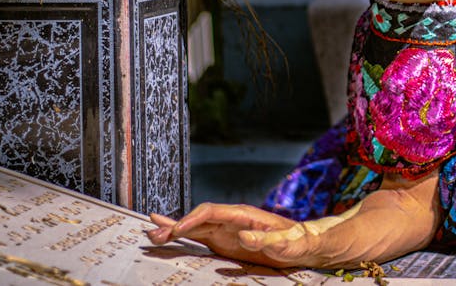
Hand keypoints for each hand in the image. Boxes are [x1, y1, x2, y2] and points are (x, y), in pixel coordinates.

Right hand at [146, 203, 312, 267]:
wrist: (303, 244)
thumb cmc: (296, 242)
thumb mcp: (286, 243)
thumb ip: (266, 239)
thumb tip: (244, 235)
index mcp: (244, 214)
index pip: (212, 212)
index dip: (193, 219)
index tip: (177, 229)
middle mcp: (231, 219)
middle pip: (198, 218)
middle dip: (176, 226)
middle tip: (155, 236)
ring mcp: (226, 229)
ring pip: (194, 227)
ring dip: (174, 231)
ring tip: (152, 236)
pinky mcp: (224, 241)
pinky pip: (199, 237)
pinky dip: (182, 236)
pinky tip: (166, 235)